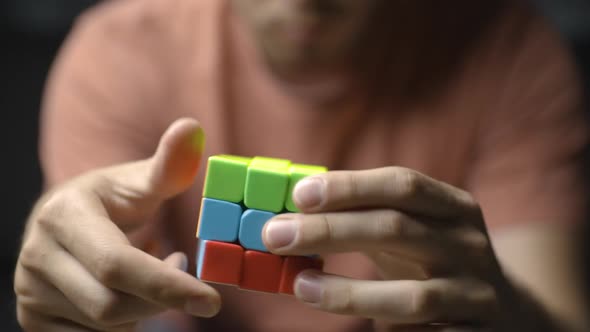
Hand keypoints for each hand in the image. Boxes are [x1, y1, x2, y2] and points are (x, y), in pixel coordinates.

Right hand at [14, 119, 220, 331]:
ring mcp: (29, 292)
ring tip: (155, 280)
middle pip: (111, 305)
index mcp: (63, 215)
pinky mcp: (32, 318)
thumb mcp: (140, 181)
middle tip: (185, 280)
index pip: (117, 265)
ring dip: (144, 310)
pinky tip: (132, 297)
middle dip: (159, 301)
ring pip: (103, 326)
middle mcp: (36, 255)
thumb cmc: (112, 201)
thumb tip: (193, 127)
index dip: (168, 286)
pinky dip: (124, 325)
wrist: (66, 224)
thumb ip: (170, 164)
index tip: (211, 301)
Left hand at [262, 167, 527, 330]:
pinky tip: (344, 323)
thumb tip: (290, 211)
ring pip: (411, 295)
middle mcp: (468, 244)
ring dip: (348, 292)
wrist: (500, 311)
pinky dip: (379, 327)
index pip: (402, 184)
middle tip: (276, 235)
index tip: (300, 193)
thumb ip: (362, 217)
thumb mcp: (407, 231)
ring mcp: (475, 293)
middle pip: (396, 229)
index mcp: (453, 206)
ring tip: (300, 285)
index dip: (349, 186)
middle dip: (330, 231)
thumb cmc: (431, 261)